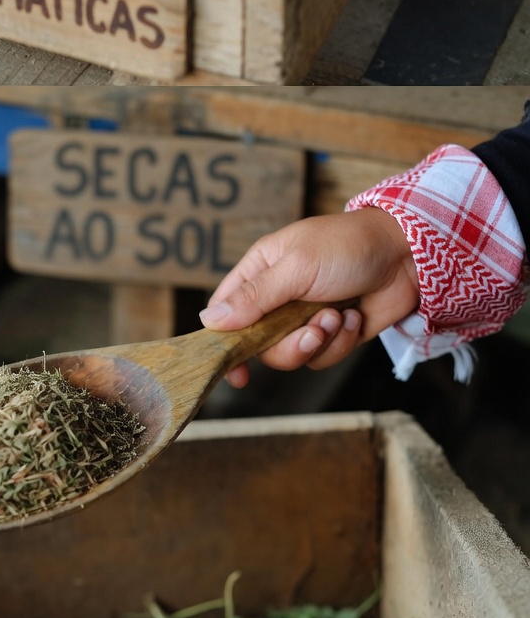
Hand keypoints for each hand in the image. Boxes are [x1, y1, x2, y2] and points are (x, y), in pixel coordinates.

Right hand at [200, 208, 419, 384]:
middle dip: (289, 344)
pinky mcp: (334, 333)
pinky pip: (324, 356)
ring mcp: (306, 316)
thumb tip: (210, 320)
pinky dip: (342, 341)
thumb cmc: (347, 246)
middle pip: (261, 343)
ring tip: (339, 315)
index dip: (225, 341)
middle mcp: (279, 296)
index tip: (235, 370)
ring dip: (320, 341)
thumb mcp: (296, 267)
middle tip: (314, 330)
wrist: (406, 254)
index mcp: (261, 270)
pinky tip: (354, 316)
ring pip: (294, 354)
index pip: (227, 310)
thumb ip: (255, 297)